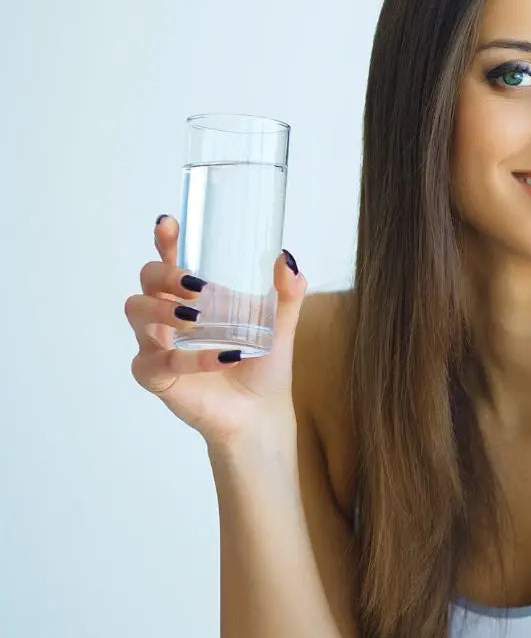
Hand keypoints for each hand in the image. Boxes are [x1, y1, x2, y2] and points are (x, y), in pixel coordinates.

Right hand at [125, 215, 307, 445]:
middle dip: (164, 273)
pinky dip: (195, 359)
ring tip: (196, 316)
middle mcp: (168, 316)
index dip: (166, 240)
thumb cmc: (263, 367)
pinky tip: (225, 357)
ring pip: (136, 312)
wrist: (261, 412)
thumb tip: (288, 261)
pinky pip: (162, 362)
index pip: (170, 260)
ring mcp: (157, 345)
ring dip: (163, 308)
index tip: (169, 224)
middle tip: (197, 284)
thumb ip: (287, 295)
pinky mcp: (156, 377)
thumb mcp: (279, 326)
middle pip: (145, 280)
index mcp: (192, 297)